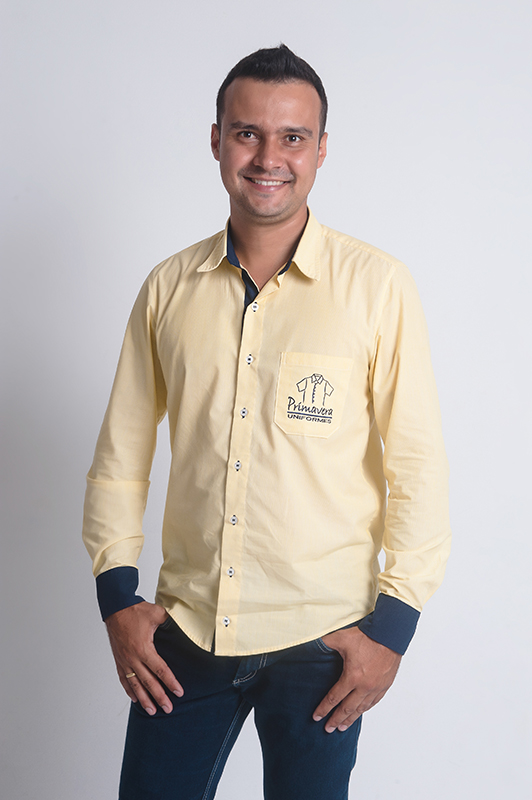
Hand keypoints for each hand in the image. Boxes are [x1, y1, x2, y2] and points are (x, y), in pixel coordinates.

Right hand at [105, 601, 183, 715]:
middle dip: (159, 696)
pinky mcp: (119, 659)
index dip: (170, 682)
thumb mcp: (157, 614)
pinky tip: (135, 699)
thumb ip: (170, 621)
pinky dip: (129, 690)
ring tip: (152, 711)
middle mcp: (133, 658)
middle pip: (148, 682)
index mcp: (144, 648)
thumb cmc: (135, 611)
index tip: (178, 692)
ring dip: (144, 699)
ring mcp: (125, 660)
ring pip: (135, 684)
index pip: (160, 670)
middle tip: (168, 708)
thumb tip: (185, 625)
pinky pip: (124, 679)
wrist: (116, 608)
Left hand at [313, 626, 400, 732]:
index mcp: (352, 677)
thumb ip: (325, 643)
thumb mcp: (341, 638)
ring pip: (361, 708)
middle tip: (328, 729)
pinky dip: (365, 709)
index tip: (316, 717)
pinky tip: (360, 712)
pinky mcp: (384, 685)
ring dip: (351, 719)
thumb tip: (312, 644)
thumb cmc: (367, 636)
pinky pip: (373, 702)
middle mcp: (364, 686)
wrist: (389, 634)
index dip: (324, 709)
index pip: (334, 698)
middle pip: (347, 708)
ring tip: (343, 726)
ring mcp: (375, 687)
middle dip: (336, 720)